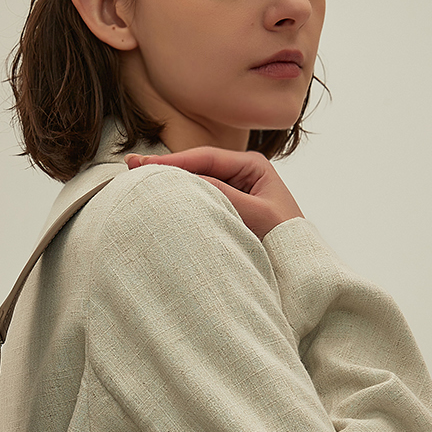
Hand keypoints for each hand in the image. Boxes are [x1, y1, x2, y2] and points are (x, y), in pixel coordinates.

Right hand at [124, 148, 301, 240]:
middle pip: (197, 167)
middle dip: (166, 167)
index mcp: (253, 167)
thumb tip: (187, 180)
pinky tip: (161, 198)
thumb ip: (223, 195)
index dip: (174, 161)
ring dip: (171, 182)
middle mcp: (242, 175)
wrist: (301, 273)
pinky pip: (201, 202)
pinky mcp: (228, 213)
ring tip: (138, 178)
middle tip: (131, 165)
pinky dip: (181, 199)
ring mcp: (234, 193)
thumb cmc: (286, 241)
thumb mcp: (256, 215)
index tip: (145, 164)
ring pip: (196, 184)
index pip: (206, 158)